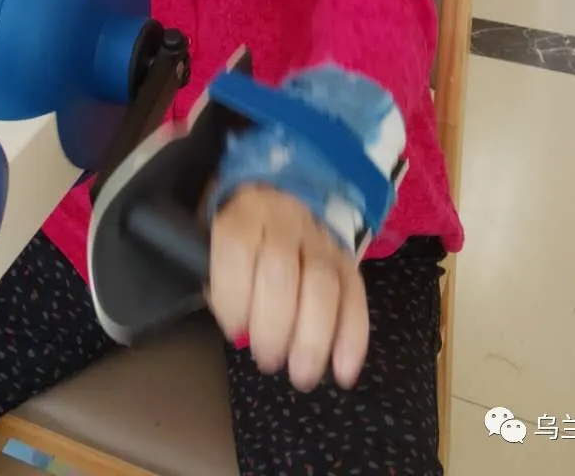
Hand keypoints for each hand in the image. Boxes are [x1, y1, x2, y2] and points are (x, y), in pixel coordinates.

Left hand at [207, 185, 368, 389]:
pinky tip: (343, 371)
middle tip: (267, 361)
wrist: (286, 199)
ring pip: (323, 285)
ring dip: (312, 339)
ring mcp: (322, 239)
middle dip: (274, 327)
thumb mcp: (218, 242)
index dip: (233, 294)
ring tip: (301, 374)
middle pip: (281, 270)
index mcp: (245, 212)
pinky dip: (352, 339)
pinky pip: (355, 297)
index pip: (237, 247)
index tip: (234, 330)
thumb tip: (239, 328)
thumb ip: (221, 279)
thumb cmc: (244, 234)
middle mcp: (286, 220)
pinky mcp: (348, 260)